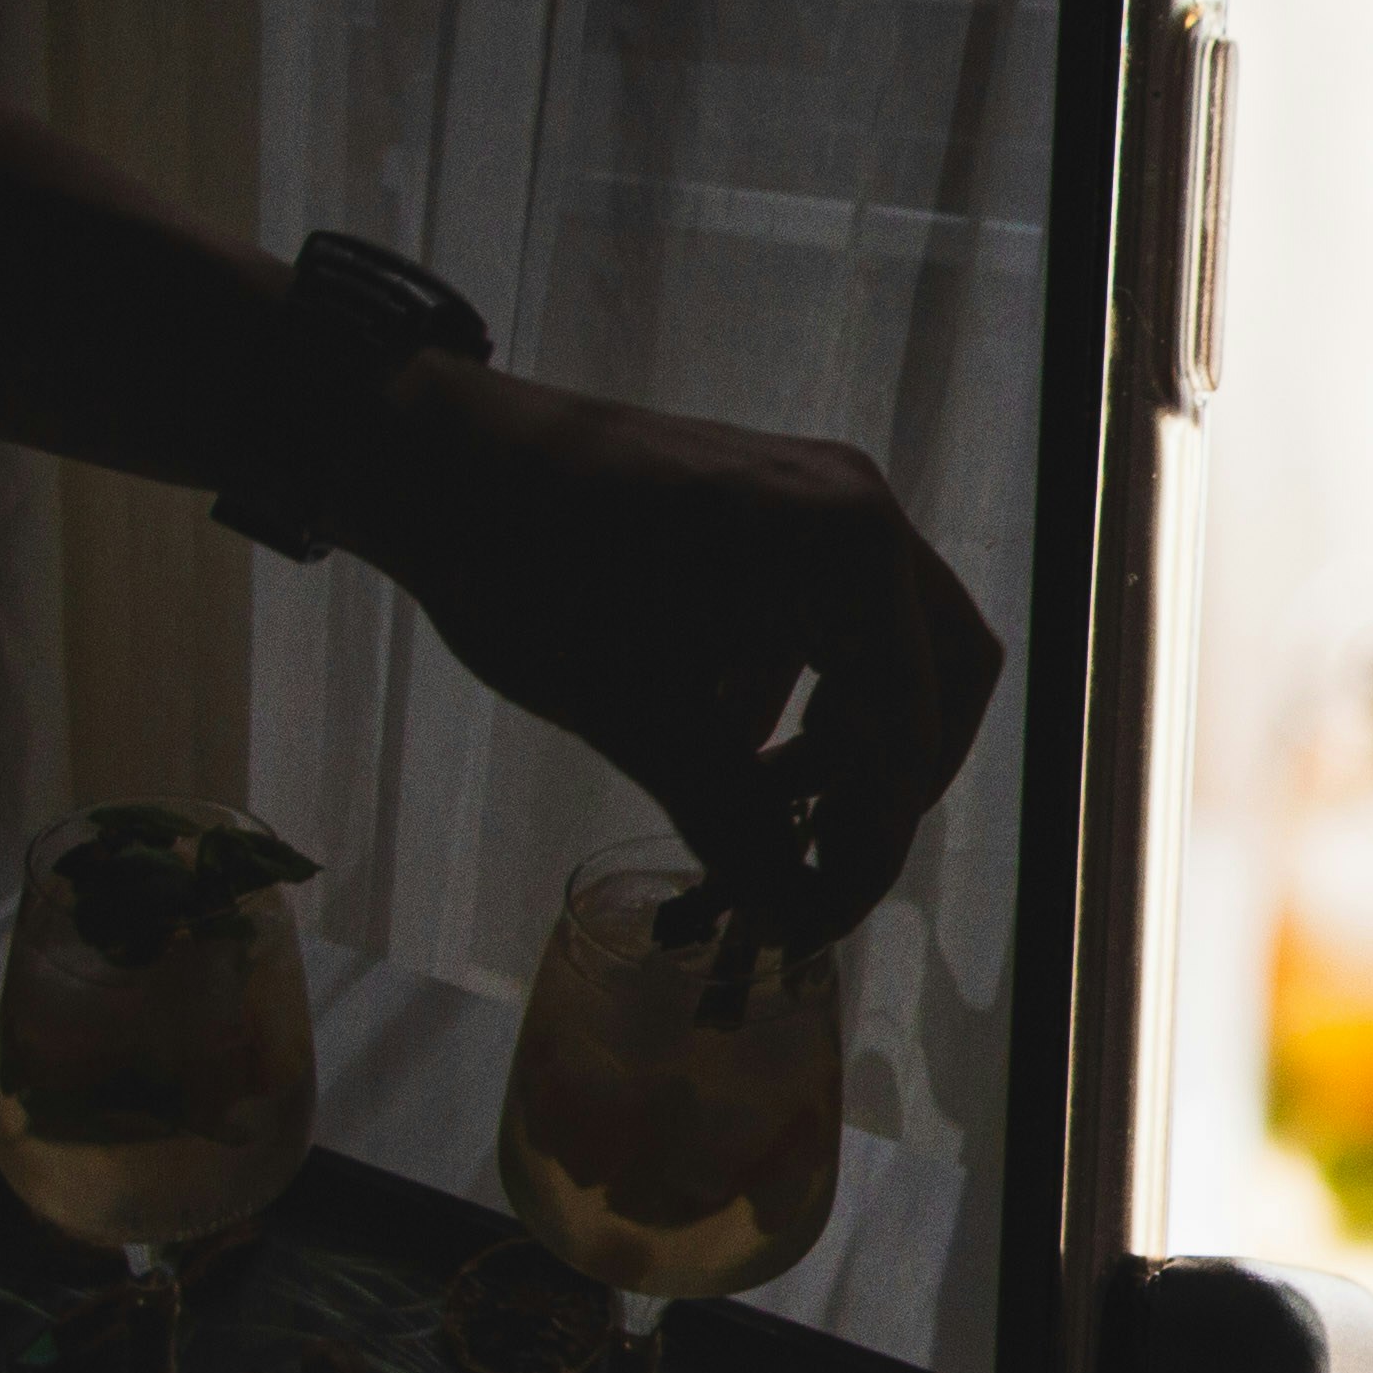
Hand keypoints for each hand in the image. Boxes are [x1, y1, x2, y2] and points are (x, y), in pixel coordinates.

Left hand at [335, 362, 1007, 949]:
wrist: (431, 454)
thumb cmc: (529, 574)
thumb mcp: (637, 716)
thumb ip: (733, 822)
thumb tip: (798, 918)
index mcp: (845, 549)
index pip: (911, 722)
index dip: (876, 837)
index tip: (820, 916)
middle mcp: (859, 509)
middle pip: (941, 672)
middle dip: (895, 777)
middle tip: (831, 855)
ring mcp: (819, 497)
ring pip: (890, 644)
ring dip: (847, 736)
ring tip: (768, 807)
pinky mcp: (774, 503)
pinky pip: (830, 611)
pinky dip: (800, 688)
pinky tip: (727, 737)